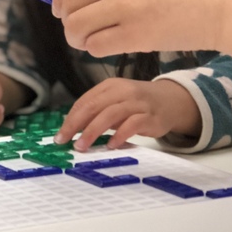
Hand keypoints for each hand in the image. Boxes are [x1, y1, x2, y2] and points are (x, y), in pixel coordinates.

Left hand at [52, 0, 231, 56]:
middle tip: (81, 33)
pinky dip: (95, 50)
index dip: (63, 1)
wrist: (227, 1)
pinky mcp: (135, 33)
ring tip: (92, 42)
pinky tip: (108, 47)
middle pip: (70, 5)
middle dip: (70, 22)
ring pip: (76, 27)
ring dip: (79, 39)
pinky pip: (95, 46)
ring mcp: (125, 5)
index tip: (64, 13)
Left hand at [56, 78, 201, 150]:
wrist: (171, 100)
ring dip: (92, 131)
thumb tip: (72, 129)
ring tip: (82, 146)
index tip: (60, 135)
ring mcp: (137, 103)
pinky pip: (132, 125)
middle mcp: (122, 91)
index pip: (85, 101)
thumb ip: (98, 111)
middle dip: (76, 125)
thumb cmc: (137, 103)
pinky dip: (119, 135)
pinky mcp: (150, 116)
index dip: (70, 119)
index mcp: (110, 86)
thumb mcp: (116, 101)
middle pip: (94, 106)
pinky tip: (110, 145)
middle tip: (65, 141)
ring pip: (110, 114)